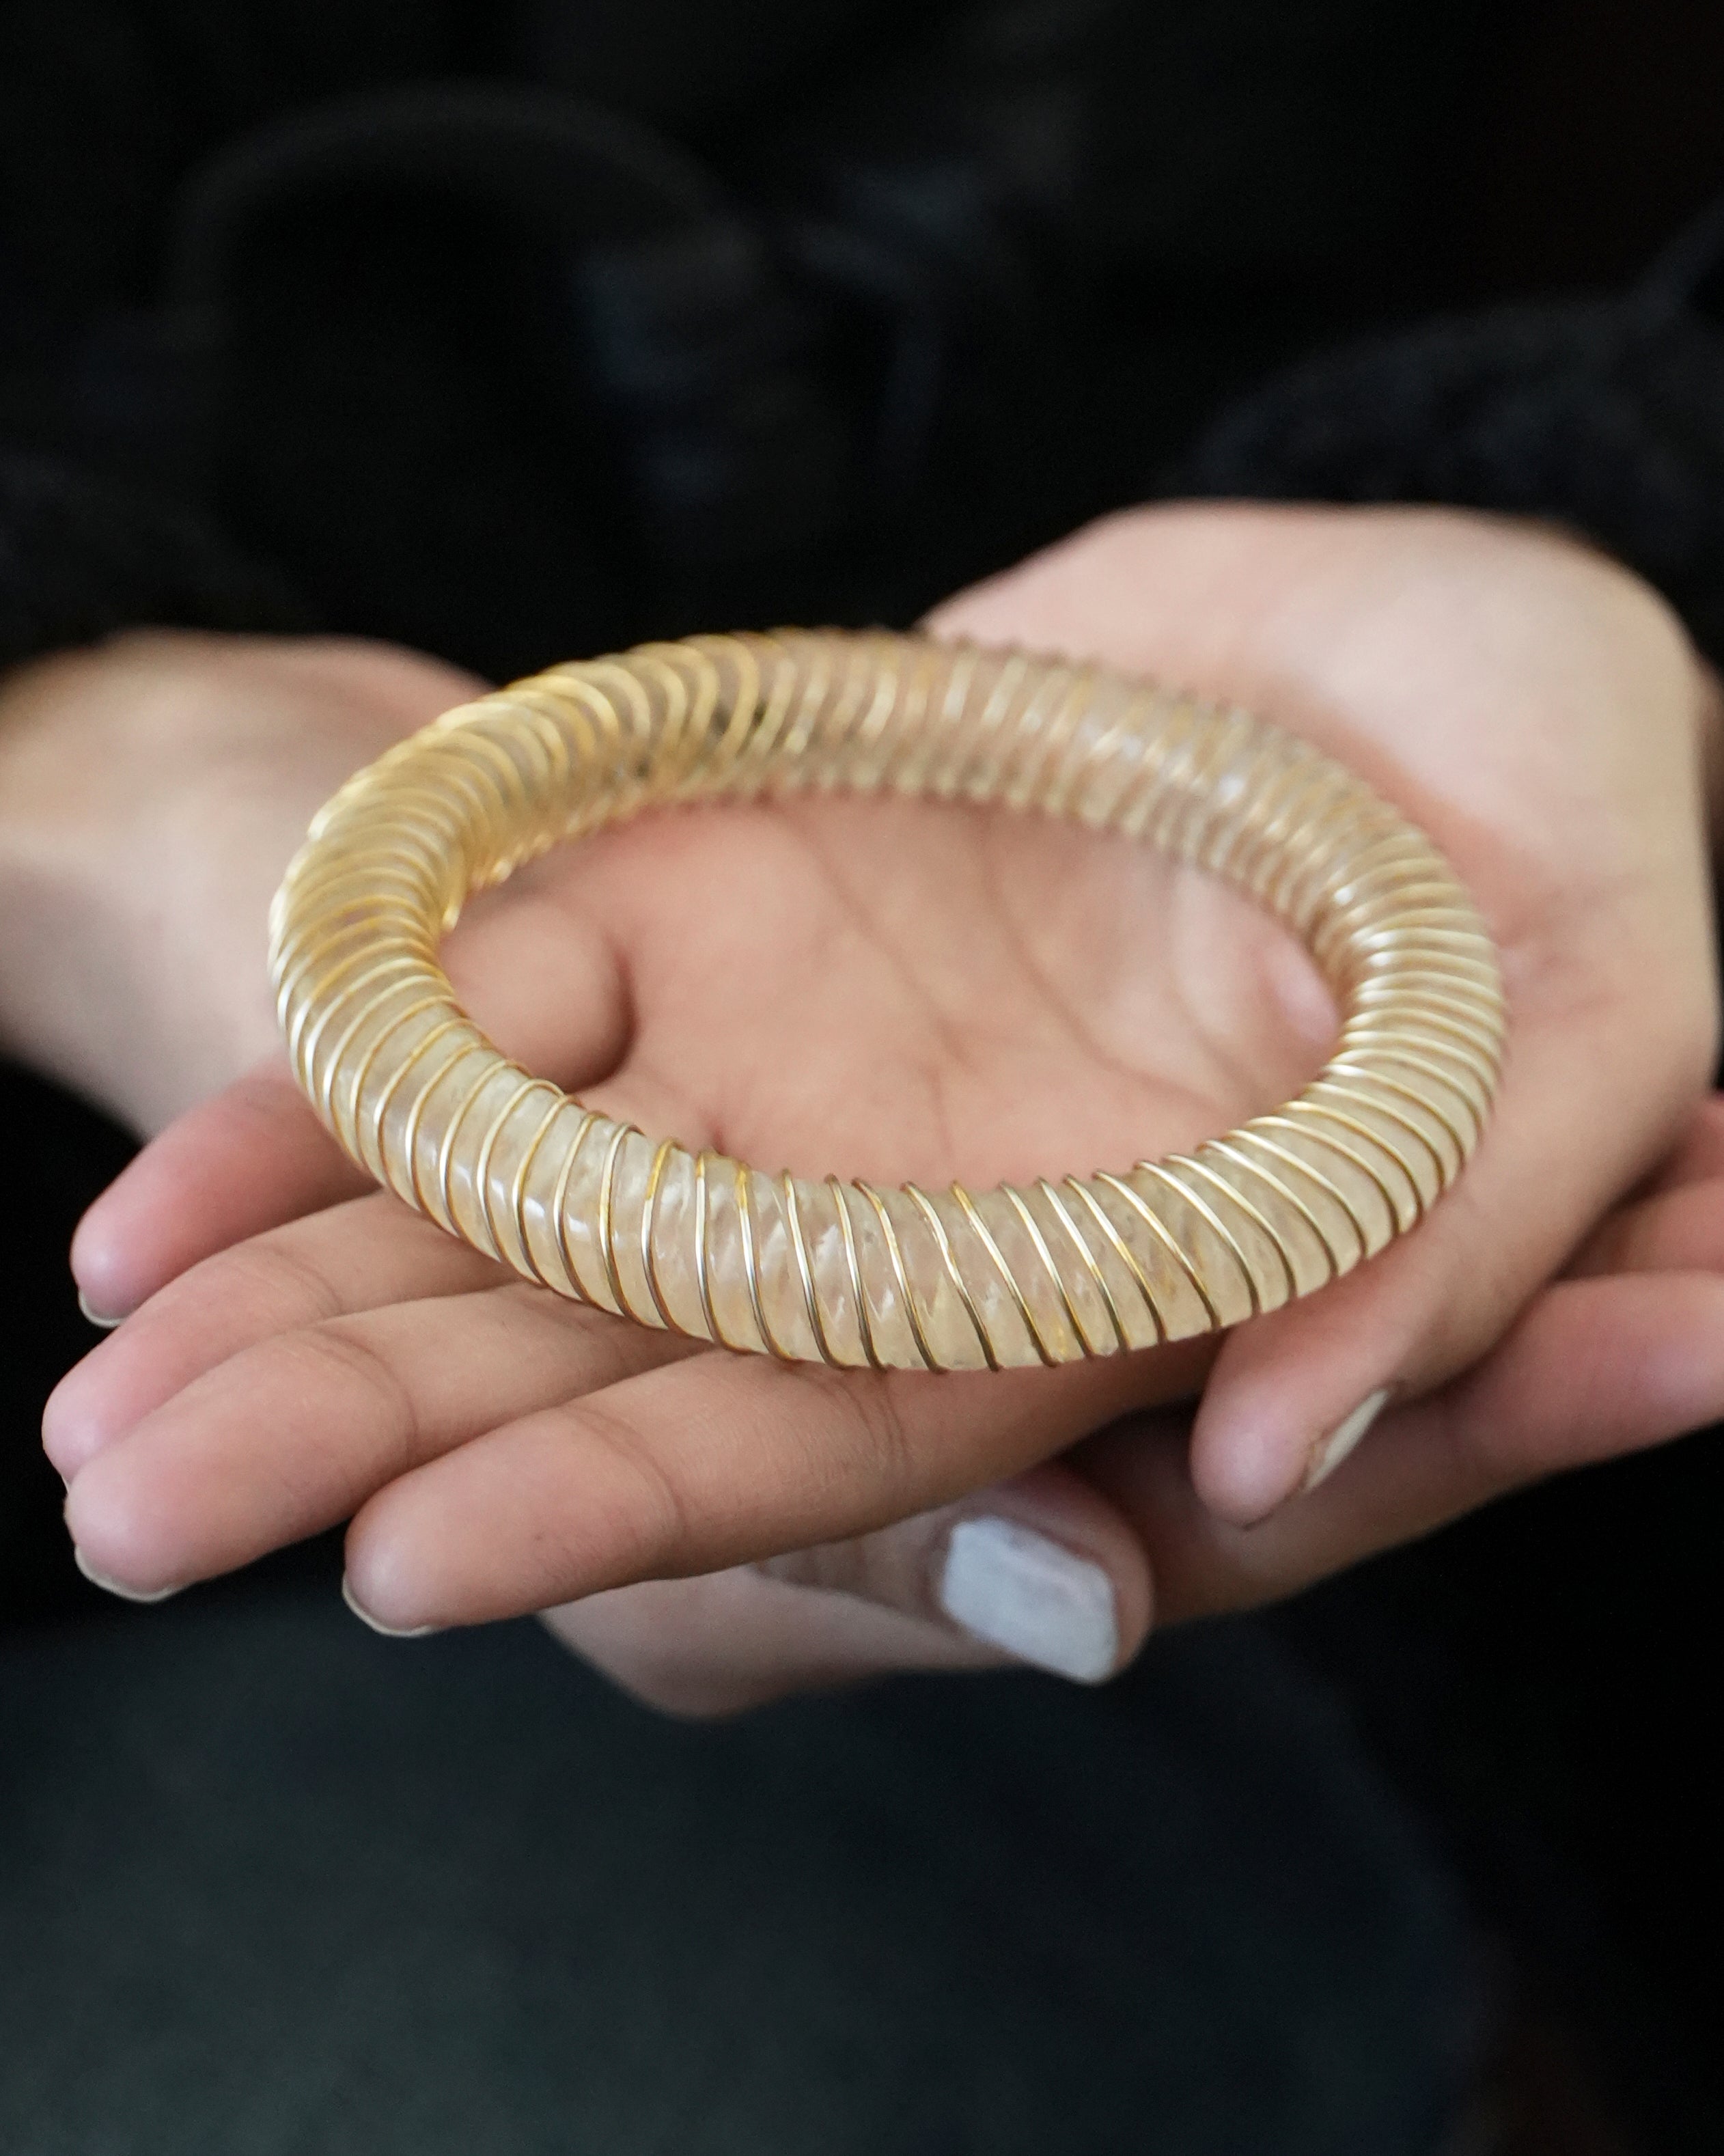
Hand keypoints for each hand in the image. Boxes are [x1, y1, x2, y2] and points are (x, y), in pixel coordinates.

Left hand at [43, 506, 1722, 1710]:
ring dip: (295, 1282)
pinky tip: (166, 1181)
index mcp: (1089, 1278)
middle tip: (129, 1510)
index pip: (848, 1429)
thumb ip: (1448, 1229)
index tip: (414, 1567)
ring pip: (504, 1197)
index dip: (638, 1492)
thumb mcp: (1582, 1008)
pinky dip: (322, 1081)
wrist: (1441, 647)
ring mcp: (789, 1044)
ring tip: (88, 1390)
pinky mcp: (706, 877)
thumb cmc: (1563, 822)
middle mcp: (909, 1197)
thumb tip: (1279, 1451)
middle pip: (613, 1342)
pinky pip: (480, 994)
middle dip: (376, 1420)